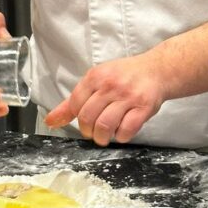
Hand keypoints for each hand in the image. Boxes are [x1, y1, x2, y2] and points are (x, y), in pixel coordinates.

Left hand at [44, 53, 166, 145]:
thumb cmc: (125, 76)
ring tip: (106, 135)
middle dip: (88, 132)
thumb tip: (50, 121)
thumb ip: (73, 101)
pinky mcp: (143, 107)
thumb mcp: (97, 80)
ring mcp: (127, 96)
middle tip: (94, 132)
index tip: (85, 121)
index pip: (75, 105)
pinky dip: (121, 136)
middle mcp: (110, 85)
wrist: (157, 70)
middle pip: (88, 118)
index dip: (77, 118)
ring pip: (104, 126)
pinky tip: (122, 130)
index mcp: (96, 76)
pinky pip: (126, 130)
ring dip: (102, 137)